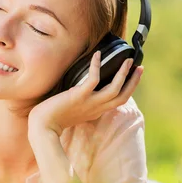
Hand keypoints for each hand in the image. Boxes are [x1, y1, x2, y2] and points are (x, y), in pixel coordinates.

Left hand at [28, 51, 143, 136]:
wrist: (41, 127)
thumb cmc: (52, 119)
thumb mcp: (72, 111)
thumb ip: (81, 103)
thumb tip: (80, 90)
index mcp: (96, 112)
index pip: (117, 101)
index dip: (127, 89)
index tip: (132, 78)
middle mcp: (96, 109)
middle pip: (123, 96)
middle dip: (134, 82)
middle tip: (140, 67)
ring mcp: (89, 103)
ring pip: (114, 88)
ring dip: (123, 74)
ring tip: (128, 61)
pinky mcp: (78, 96)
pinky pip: (93, 79)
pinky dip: (96, 66)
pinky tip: (97, 55)